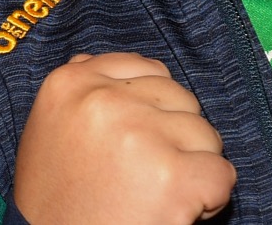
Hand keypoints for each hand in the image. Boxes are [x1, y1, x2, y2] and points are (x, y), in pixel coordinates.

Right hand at [14, 52, 235, 224]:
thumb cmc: (54, 197)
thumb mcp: (50, 127)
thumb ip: (82, 92)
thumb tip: (112, 64)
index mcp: (69, 82)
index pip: (145, 68)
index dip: (153, 108)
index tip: (140, 139)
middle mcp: (103, 100)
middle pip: (179, 98)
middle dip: (175, 135)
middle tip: (145, 173)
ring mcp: (139, 134)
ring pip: (204, 133)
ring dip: (192, 164)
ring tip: (156, 192)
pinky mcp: (171, 175)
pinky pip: (221, 173)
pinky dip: (210, 196)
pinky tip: (179, 208)